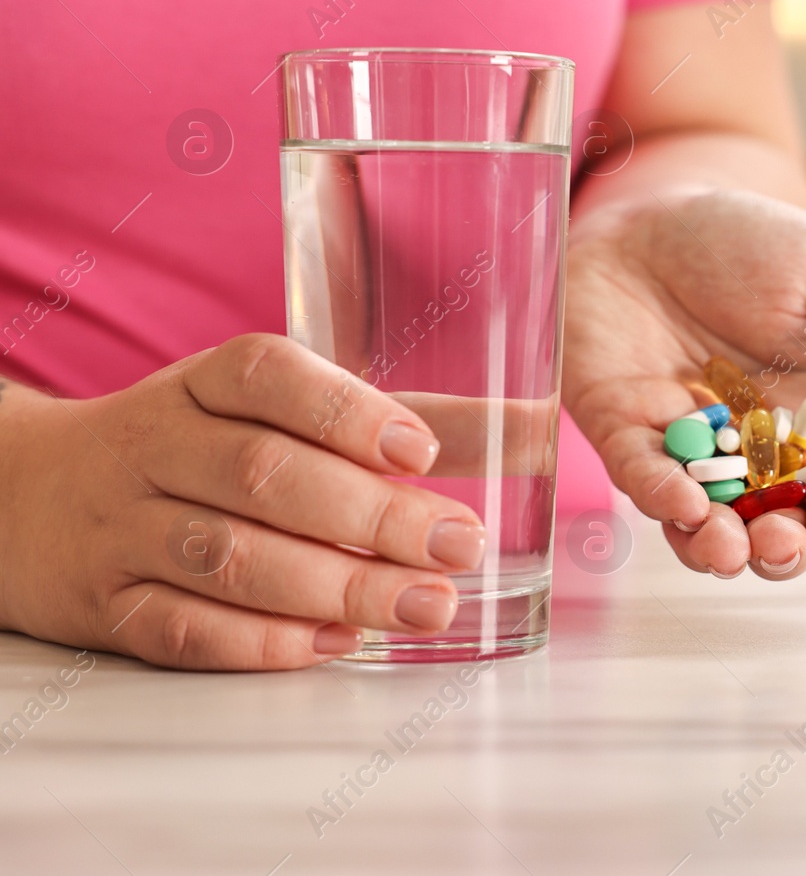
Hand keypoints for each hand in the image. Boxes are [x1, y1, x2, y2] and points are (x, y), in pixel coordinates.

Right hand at [0, 335, 487, 669]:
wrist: (30, 496)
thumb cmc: (204, 446)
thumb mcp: (287, 414)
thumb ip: (417, 421)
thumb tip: (542, 428)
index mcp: (206, 384)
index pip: (267, 377)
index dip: (344, 411)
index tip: (418, 450)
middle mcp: (159, 447)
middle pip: (264, 476)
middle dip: (370, 516)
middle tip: (459, 547)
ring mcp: (126, 529)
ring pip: (230, 557)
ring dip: (335, 585)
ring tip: (426, 604)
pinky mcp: (107, 606)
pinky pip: (181, 626)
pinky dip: (262, 639)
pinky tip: (336, 642)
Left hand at [564, 187, 805, 580]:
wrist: (654, 215)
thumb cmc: (750, 241)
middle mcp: (753, 450)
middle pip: (777, 527)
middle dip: (780, 550)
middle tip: (778, 543)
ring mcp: (686, 448)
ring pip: (704, 525)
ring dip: (716, 549)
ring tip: (726, 548)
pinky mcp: (622, 429)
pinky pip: (639, 475)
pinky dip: (657, 496)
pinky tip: (678, 503)